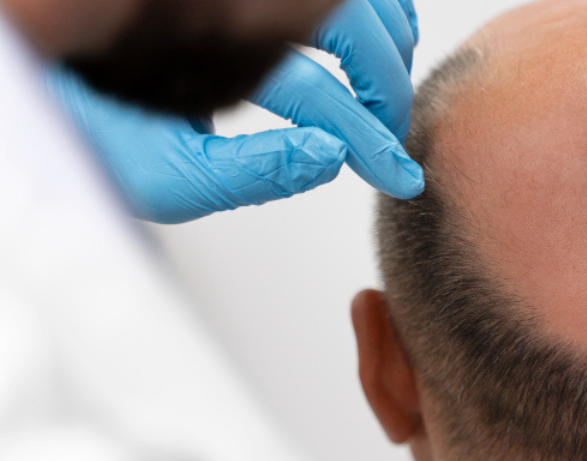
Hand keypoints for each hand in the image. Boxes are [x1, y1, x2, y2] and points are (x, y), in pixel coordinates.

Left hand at [47, 0, 423, 223]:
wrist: (45, 89)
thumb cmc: (97, 125)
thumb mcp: (169, 174)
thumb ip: (253, 172)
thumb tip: (332, 156)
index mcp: (210, 46)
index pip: (317, 91)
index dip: (370, 137)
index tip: (398, 173)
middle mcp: (230, 3)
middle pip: (346, 24)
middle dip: (385, 85)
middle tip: (391, 137)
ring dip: (382, 37)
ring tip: (389, 89)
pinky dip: (366, 9)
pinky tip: (374, 38)